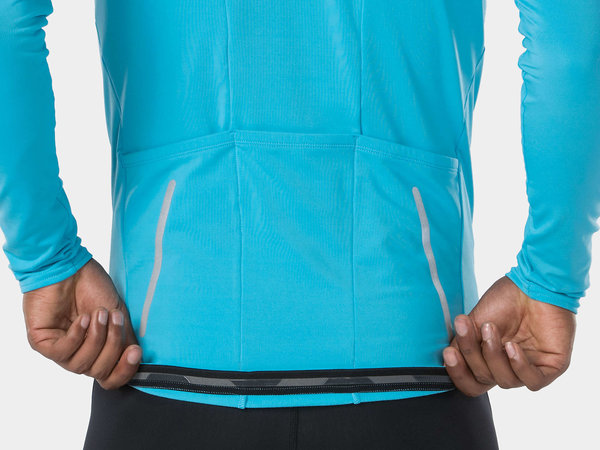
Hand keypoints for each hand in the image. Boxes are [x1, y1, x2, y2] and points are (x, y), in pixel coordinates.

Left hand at [22, 258, 141, 388]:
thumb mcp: (118, 314)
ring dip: (95, 337)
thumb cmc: (91, 287)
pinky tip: (82, 318)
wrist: (68, 267)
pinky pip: (63, 352)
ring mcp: (60, 350)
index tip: (135, 351)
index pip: (110, 378)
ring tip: (98, 314)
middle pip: (99, 372)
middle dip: (112, 345)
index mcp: (97, 350)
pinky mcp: (42, 343)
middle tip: (114, 318)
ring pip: (81, 365)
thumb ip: (126, 339)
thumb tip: (137, 359)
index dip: (125, 370)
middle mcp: (79, 354)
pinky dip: (77, 335)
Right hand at [442, 276, 575, 395]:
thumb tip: (445, 363)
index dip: (458, 374)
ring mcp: (530, 368)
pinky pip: (532, 382)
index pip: (472, 382)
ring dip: (494, 355)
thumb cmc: (506, 299)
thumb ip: (462, 344)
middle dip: (472, 355)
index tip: (449, 353)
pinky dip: (519, 365)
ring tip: (491, 329)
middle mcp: (508, 367)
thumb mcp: (475, 322)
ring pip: (506, 381)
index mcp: (490, 360)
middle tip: (466, 329)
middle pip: (484, 380)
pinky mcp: (551, 367)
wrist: (534, 283)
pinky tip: (512, 346)